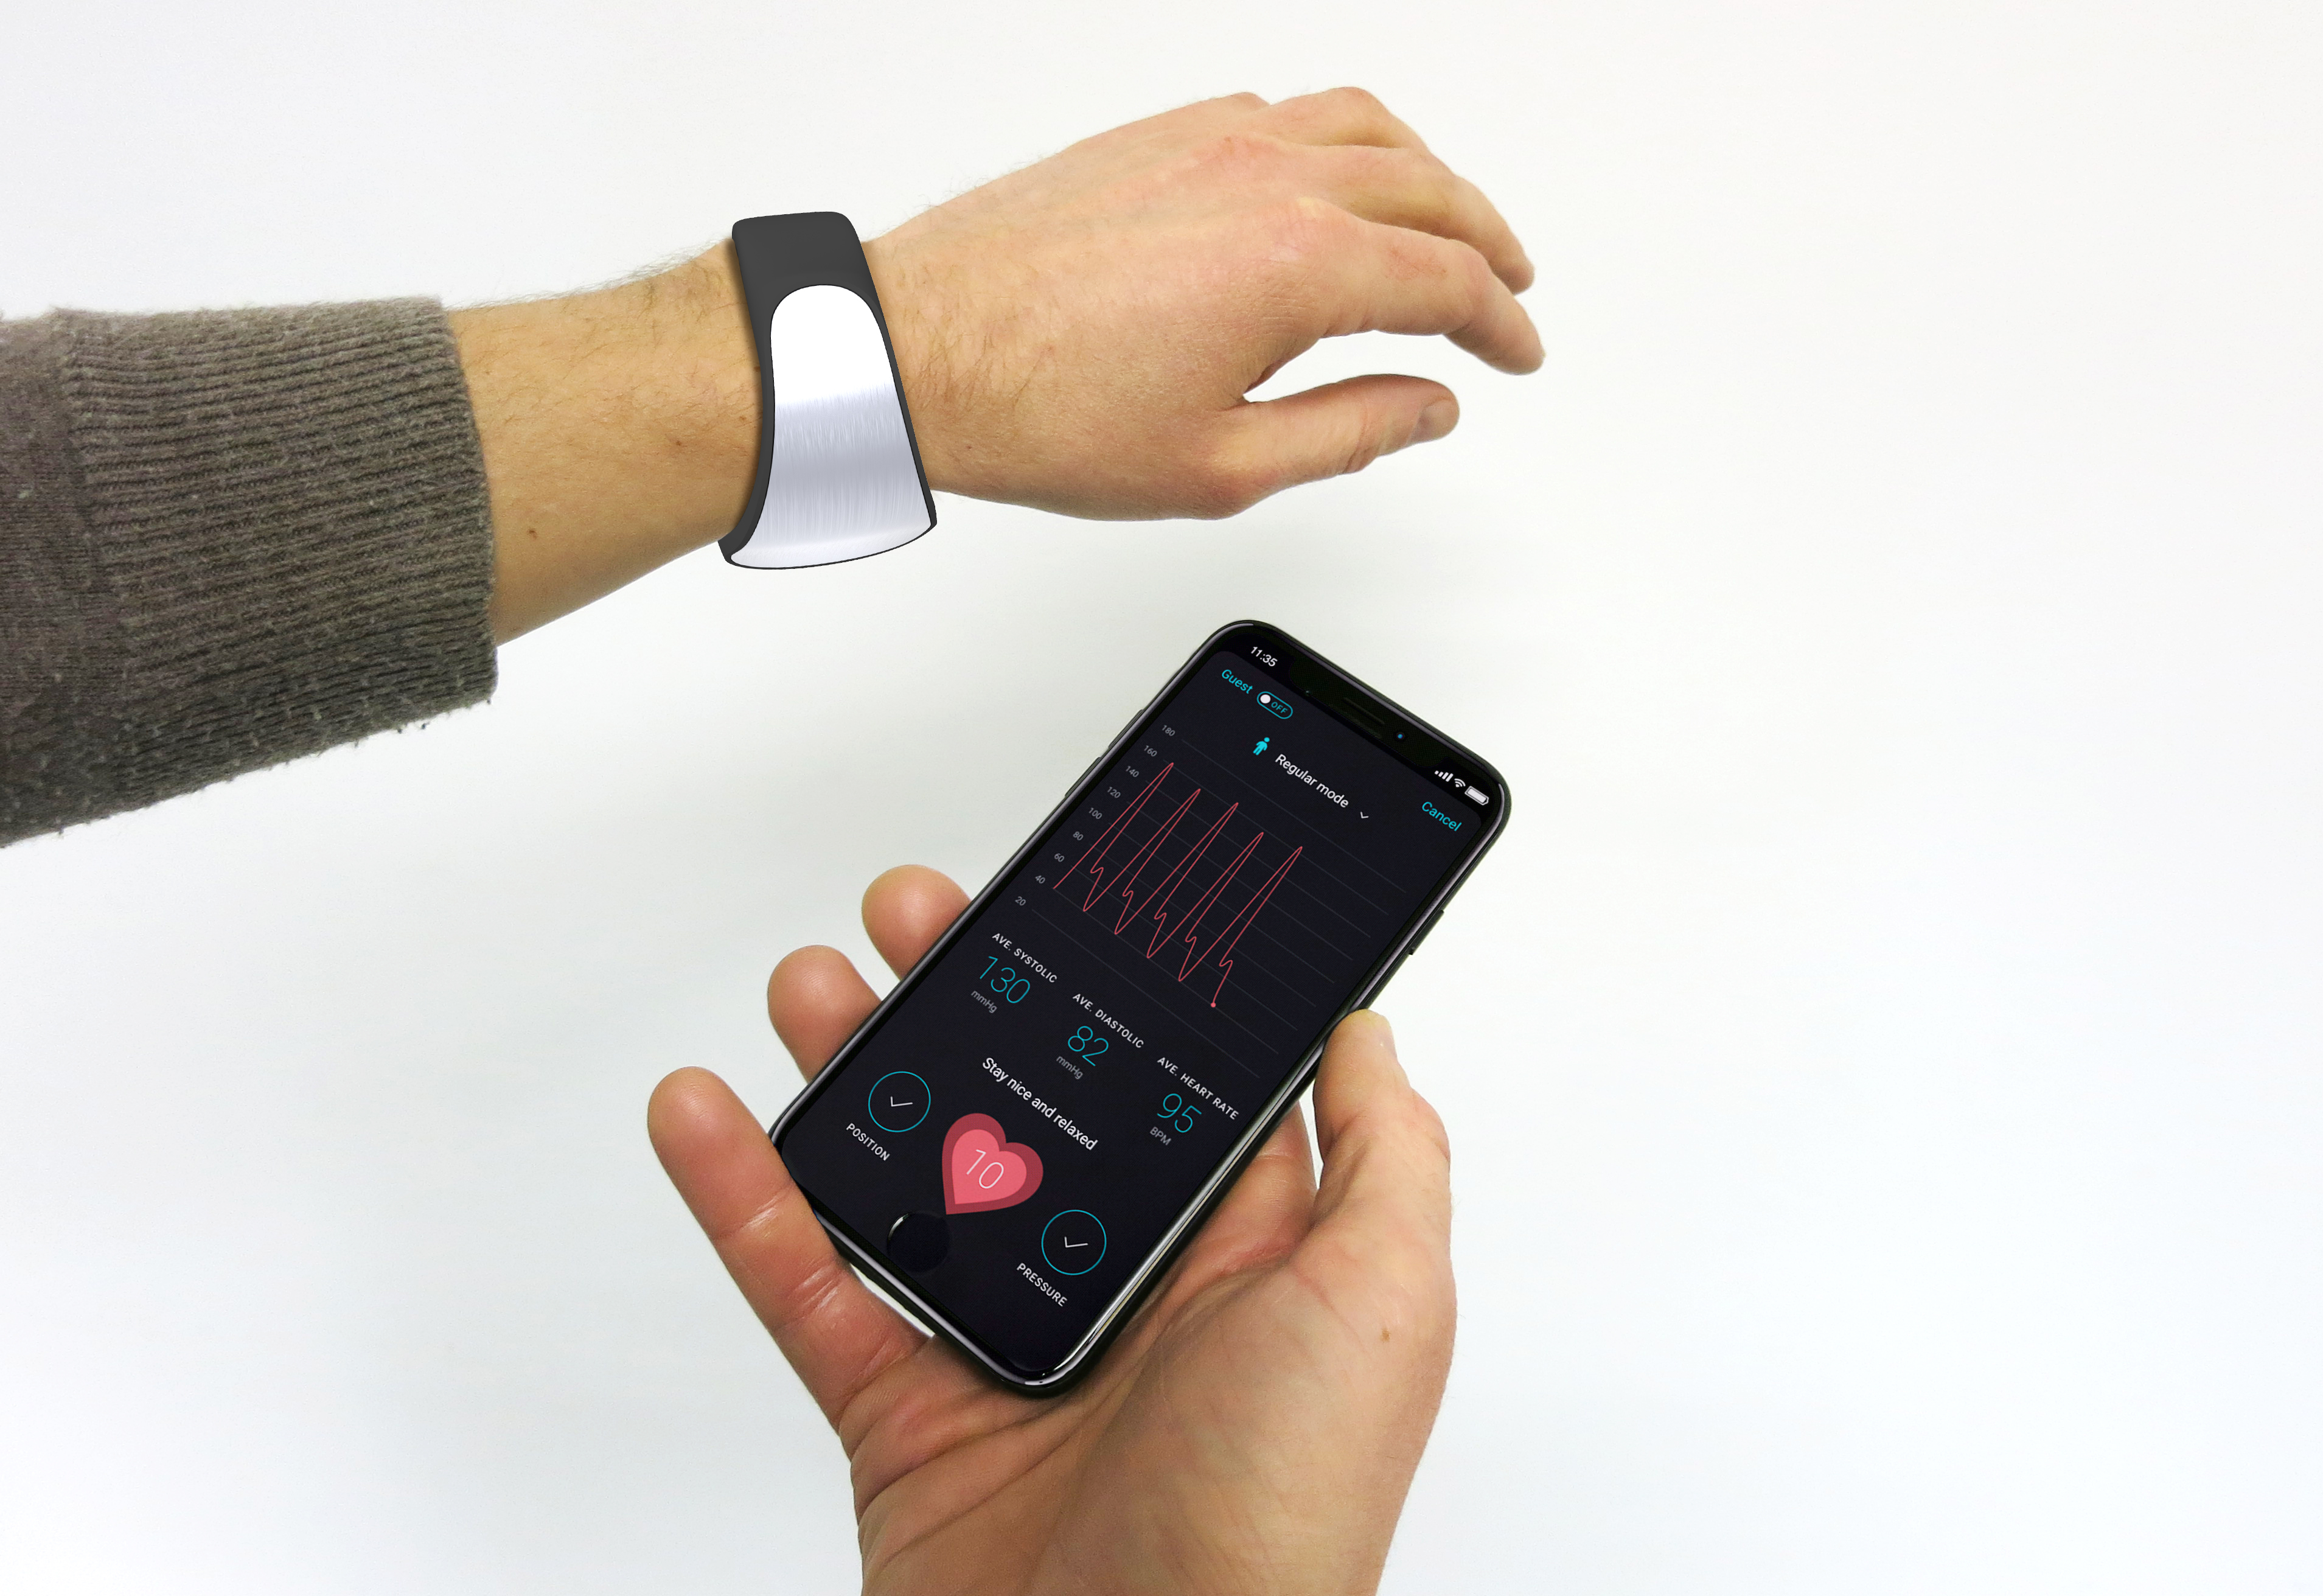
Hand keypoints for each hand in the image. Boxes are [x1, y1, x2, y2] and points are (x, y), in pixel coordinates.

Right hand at [648, 866, 1457, 1595]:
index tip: (1079, 895)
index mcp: (1237, 1257)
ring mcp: (1006, 1351)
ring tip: (817, 984)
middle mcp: (1123, 1292)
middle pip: (1027, 1106)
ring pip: (912, 1173)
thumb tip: (1366, 1031)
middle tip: (919, 912)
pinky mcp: (905, 1416)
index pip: (1174, 1081)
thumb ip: (1385, 1156)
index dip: (1123, 984)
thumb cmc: (1283, 1524)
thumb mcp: (1384, 1308)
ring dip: (854, 1068)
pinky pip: (807, 1284)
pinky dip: (744, 1196)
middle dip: (971, 997)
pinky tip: (707, 1110)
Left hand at [868, 88, 1540, 517]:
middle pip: (1428, 189)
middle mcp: (1264, 176)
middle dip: (1488, 243)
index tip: (1518, 354)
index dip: (1502, 324)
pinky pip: (1287, 108)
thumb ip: (1348, 431)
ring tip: (1449, 221)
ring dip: (1428, 174)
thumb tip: (1428, 407)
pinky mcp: (1159, 135)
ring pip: (1365, 127)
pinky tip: (1338, 178)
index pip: (1448, 280)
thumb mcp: (1221, 466)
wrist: (915, 351)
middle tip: (1510, 290)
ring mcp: (1208, 140)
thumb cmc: (1040, 409)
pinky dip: (1344, 139)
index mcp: (1297, 263)